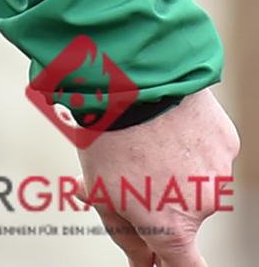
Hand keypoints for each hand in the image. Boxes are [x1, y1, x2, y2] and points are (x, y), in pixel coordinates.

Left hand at [78, 89, 238, 265]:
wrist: (131, 78)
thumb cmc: (109, 132)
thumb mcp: (100, 191)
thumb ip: (122, 232)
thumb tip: (139, 259)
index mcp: (169, 226)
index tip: (167, 262)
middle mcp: (202, 206)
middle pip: (184, 215)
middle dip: (161, 199)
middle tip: (131, 165)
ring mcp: (219, 173)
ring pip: (194, 178)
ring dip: (174, 165)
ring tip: (143, 136)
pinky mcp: (227, 143)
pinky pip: (206, 150)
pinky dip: (188, 141)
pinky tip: (164, 122)